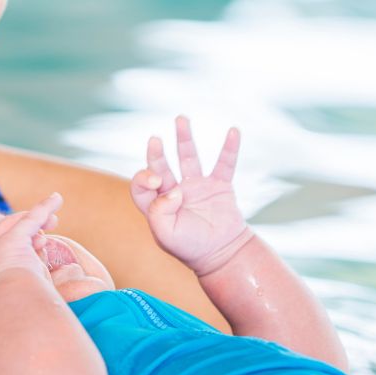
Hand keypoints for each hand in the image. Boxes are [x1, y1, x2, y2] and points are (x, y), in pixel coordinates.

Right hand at [0, 193, 62, 305]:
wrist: (12, 310)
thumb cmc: (17, 316)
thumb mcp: (13, 304)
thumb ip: (19, 294)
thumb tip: (38, 292)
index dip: (14, 252)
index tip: (31, 255)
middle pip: (2, 237)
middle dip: (24, 232)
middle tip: (42, 236)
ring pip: (17, 226)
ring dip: (36, 220)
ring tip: (54, 219)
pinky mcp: (13, 238)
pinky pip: (32, 219)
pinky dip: (45, 208)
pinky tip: (57, 199)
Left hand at [131, 116, 252, 275]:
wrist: (222, 255)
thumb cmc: (190, 248)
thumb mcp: (166, 235)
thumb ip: (159, 212)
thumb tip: (172, 190)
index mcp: (157, 205)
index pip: (142, 185)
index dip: (144, 178)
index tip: (157, 184)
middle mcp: (174, 191)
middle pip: (161, 166)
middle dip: (156, 153)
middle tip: (155, 140)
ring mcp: (198, 187)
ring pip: (188, 157)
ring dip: (184, 138)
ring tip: (181, 118)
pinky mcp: (220, 186)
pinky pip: (225, 163)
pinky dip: (230, 148)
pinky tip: (234, 130)